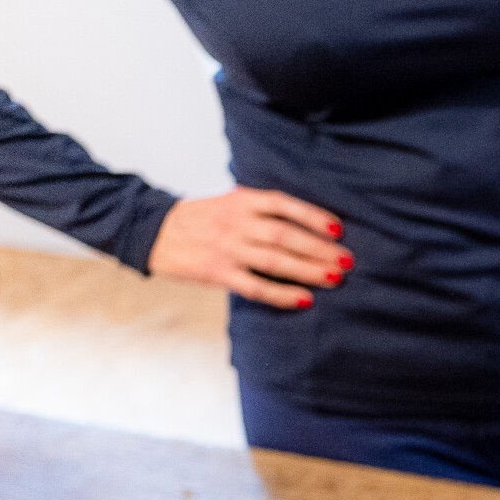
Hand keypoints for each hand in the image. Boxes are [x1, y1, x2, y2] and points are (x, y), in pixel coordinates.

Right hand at [149, 188, 351, 309]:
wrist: (152, 230)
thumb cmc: (201, 218)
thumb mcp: (228, 201)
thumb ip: (260, 208)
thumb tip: (306, 220)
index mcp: (240, 201)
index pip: (283, 205)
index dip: (312, 216)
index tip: (338, 229)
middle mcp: (235, 223)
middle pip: (285, 235)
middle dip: (320, 248)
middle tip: (348, 260)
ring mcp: (226, 248)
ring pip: (275, 261)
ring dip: (309, 270)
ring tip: (336, 278)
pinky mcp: (217, 272)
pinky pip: (256, 286)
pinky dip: (282, 294)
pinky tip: (305, 299)